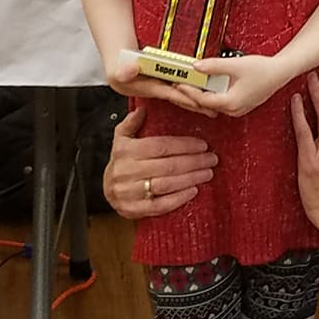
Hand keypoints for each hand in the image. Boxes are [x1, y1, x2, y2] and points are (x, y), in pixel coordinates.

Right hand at [103, 107, 218, 217]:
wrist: (106, 190)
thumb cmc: (120, 161)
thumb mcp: (122, 138)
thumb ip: (132, 123)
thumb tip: (143, 109)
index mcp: (126, 151)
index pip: (161, 146)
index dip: (184, 145)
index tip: (203, 145)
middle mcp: (127, 171)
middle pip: (167, 166)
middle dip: (194, 162)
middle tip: (212, 159)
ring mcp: (129, 193)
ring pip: (166, 185)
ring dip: (190, 179)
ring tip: (208, 173)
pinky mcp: (133, 210)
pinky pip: (159, 205)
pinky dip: (178, 199)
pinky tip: (193, 191)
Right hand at [108, 57, 217, 116]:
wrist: (114, 65)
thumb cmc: (117, 67)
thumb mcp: (118, 68)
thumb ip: (124, 70)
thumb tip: (130, 70)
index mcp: (146, 87)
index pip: (169, 93)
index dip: (185, 96)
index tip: (200, 101)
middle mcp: (154, 90)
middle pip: (178, 98)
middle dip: (195, 104)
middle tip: (214, 110)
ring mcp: (158, 88)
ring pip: (179, 96)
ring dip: (195, 101)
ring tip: (212, 108)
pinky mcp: (160, 84)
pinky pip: (177, 90)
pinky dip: (188, 93)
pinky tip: (200, 97)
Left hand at [175, 54, 287, 116]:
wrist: (280, 72)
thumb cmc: (263, 70)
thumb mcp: (235, 65)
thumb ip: (214, 66)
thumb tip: (195, 66)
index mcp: (231, 103)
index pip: (202, 100)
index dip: (188, 91)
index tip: (178, 83)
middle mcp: (233, 110)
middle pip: (205, 104)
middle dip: (191, 93)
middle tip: (179, 83)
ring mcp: (237, 109)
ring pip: (212, 103)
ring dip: (201, 93)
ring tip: (189, 82)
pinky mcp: (239, 104)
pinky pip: (220, 101)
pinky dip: (211, 93)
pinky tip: (206, 85)